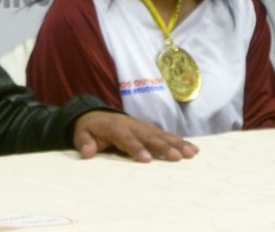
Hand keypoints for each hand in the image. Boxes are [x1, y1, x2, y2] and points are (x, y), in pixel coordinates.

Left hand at [73, 111, 198, 161]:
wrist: (95, 115)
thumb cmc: (89, 130)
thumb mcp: (81, 135)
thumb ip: (84, 143)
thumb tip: (86, 153)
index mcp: (115, 128)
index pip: (127, 139)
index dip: (136, 148)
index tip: (147, 159)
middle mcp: (132, 125)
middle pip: (149, 136)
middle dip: (163, 147)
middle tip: (177, 157)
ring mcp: (142, 126)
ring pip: (161, 135)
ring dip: (177, 144)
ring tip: (191, 153)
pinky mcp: (149, 129)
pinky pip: (166, 135)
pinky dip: (179, 141)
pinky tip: (193, 149)